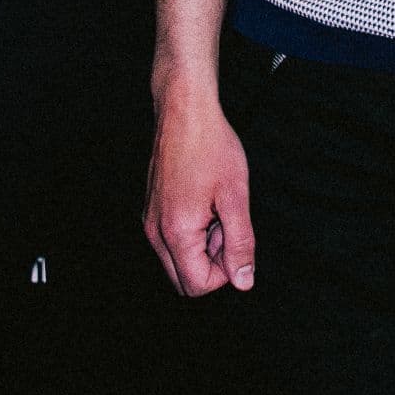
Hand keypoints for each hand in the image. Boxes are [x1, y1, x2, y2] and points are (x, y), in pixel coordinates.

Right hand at [145, 83, 256, 295]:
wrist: (184, 109)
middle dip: (212, 261)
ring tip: (217, 208)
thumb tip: (244, 281)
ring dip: (203, 246)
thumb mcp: (236, 195)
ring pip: (178, 259)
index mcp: (176, 232)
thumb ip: (241, 242)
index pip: (198, 285)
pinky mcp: (151, 209)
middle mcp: (155, 231)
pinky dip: (191, 231)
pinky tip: (205, 201)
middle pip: (184, 279)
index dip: (226, 271)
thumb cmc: (209, 144)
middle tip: (226, 224)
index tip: (236, 239)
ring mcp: (150, 220)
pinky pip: (171, 239)